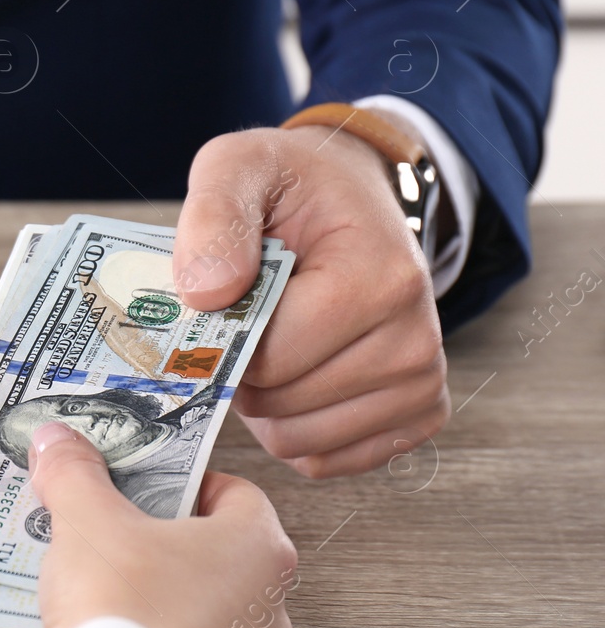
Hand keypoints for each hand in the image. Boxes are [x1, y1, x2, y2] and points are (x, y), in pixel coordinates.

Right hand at [30, 422, 297, 627]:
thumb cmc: (124, 607)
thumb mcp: (87, 519)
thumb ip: (74, 473)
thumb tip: (60, 443)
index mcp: (260, 549)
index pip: (233, 492)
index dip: (180, 479)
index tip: (138, 479)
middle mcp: (265, 607)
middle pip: (205, 549)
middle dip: (149, 535)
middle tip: (104, 523)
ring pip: (185, 605)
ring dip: (139, 589)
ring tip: (81, 577)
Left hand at [172, 120, 448, 476]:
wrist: (352, 195)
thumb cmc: (293, 186)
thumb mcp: (239, 168)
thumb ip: (213, 217)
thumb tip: (204, 293)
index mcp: (379, 278)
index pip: (268, 358)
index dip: (223, 339)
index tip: (220, 299)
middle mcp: (417, 339)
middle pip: (281, 405)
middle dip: (242, 372)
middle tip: (246, 318)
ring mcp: (423, 383)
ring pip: (298, 442)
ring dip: (263, 405)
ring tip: (270, 341)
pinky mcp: (417, 414)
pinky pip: (325, 460)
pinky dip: (292, 428)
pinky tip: (292, 375)